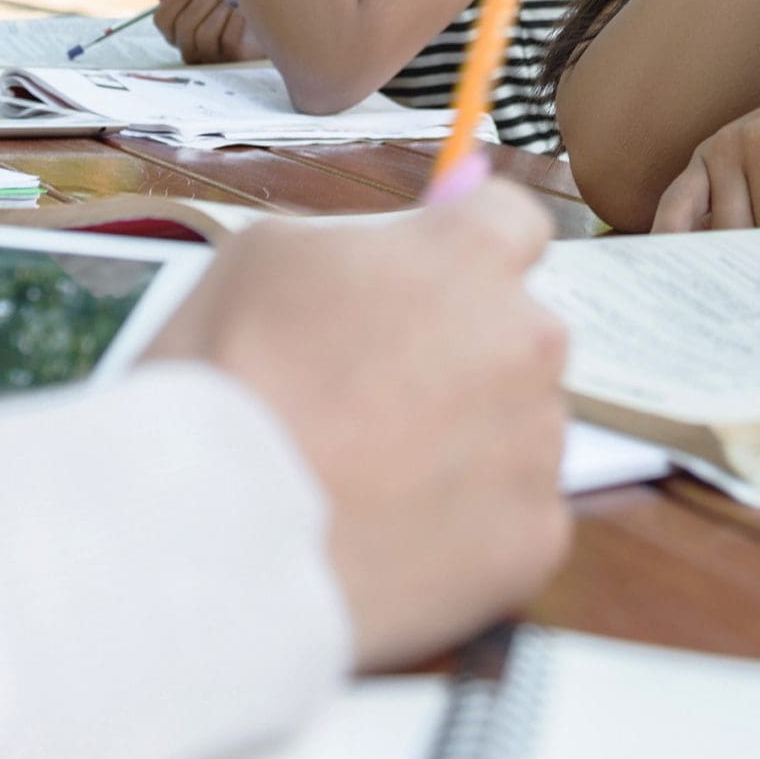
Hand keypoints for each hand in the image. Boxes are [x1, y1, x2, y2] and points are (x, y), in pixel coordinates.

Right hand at [149, 182, 568, 667]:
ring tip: (372, 466)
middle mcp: (526, 340)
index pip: (511, 220)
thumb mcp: (271, 252)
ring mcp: (537, 443)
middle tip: (377, 385)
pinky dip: (468, 518)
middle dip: (463, 347)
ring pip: (515, 422)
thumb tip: (388, 261)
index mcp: (467, 255)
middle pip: (516, 329)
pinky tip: (395, 522)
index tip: (431, 275)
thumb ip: (357, 244)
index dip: (464, 247)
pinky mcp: (535, 538)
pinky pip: (513, 512)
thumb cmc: (233, 371)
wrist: (221, 525)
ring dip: (467, 432)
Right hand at [151, 0, 257, 61]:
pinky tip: (243, 13)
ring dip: (220, 10)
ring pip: (204, 35)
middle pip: (183, 27)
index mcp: (178, 35)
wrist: (265, 21)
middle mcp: (190, 51)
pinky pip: (228, 39)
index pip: (162, 20)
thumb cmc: (231, 9)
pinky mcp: (234, 60)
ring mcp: (212, 59)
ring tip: (231, 4)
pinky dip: (236, 19)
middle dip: (202, 1)